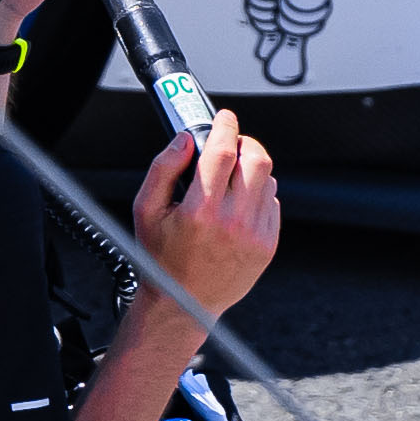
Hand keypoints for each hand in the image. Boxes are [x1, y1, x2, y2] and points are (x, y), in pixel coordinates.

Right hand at [129, 106, 282, 325]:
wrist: (185, 302)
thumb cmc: (162, 257)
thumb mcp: (146, 210)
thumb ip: (163, 168)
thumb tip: (185, 140)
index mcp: (200, 210)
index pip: (223, 152)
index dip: (226, 127)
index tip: (224, 118)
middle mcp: (233, 221)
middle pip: (256, 160)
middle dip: (246, 143)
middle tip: (233, 143)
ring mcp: (256, 234)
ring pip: (269, 180)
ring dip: (252, 168)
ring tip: (232, 177)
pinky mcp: (268, 245)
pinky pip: (273, 204)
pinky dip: (259, 193)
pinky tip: (238, 203)